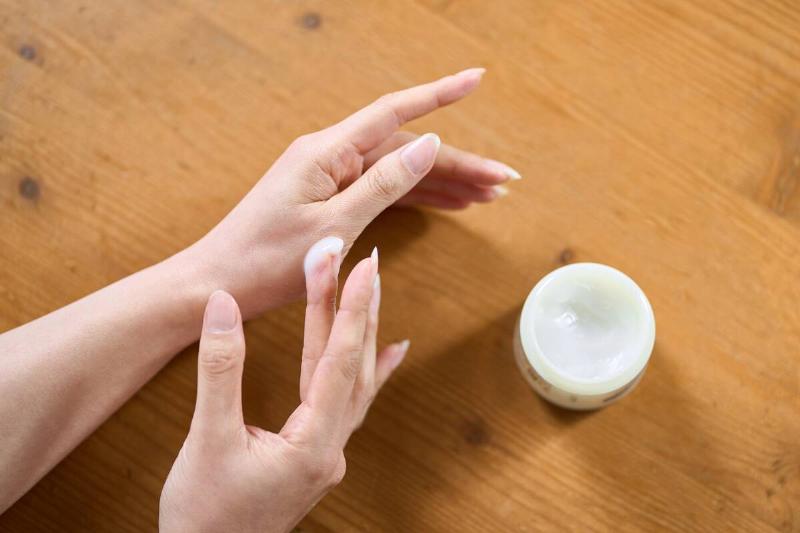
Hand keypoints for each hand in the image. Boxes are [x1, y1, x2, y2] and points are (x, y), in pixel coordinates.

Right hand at [160, 239, 404, 532]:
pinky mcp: (315, 458)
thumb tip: (223, 305)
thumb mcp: (207, 438)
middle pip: (352, 367)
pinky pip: (352, 406)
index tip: (358, 264)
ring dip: (360, 335)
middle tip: (364, 260)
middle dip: (356, 311)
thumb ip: (220, 369)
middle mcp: (331, 450)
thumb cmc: (202, 513)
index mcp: (312, 446)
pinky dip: (369, 372)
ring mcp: (327, 456)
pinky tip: (390, 352)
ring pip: (355, 384)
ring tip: (374, 292)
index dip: (348, 309)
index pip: (339, 362)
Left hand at [188, 68, 519, 316]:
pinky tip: (448, 203)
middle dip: (458, 164)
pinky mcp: (329, 198)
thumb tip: (428, 143)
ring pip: (399, 172)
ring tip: (488, 196)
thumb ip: (383, 184)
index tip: (477, 80)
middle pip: (406, 150)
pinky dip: (416, 197)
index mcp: (327, 152)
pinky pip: (382, 190)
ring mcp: (330, 177)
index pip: (394, 113)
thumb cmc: (266, 260)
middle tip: (504, 182)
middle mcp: (330, 156)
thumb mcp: (333, 226)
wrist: (220, 282)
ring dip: (443, 182)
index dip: (439, 96)